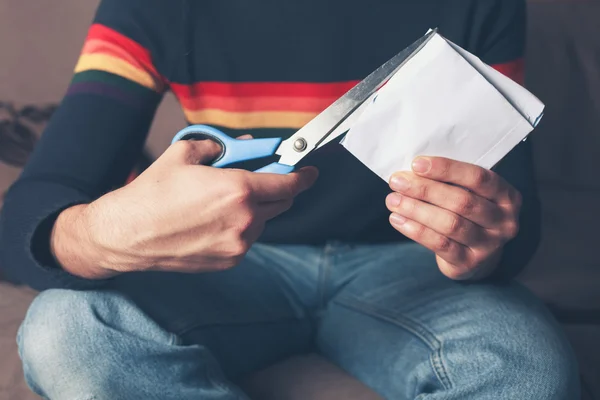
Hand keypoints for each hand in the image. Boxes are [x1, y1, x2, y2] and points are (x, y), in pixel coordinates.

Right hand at [51, 138, 317, 277]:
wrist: (126, 234)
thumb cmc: (152, 194)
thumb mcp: (184, 154)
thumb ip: (220, 147)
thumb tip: (239, 146)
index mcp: (238, 190)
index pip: (287, 184)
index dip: (303, 177)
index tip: (309, 173)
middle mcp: (244, 220)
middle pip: (281, 203)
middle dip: (276, 189)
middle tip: (260, 180)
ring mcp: (238, 244)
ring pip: (262, 222)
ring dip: (254, 209)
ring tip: (222, 202)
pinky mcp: (228, 261)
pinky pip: (246, 239)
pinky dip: (240, 227)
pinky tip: (213, 220)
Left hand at [385, 156, 520, 279]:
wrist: (477, 257)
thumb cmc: (468, 214)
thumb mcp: (470, 194)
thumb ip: (451, 182)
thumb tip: (411, 170)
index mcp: (507, 196)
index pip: (478, 177)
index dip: (446, 169)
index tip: (416, 163)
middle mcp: (504, 221)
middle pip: (461, 201)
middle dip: (425, 189)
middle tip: (397, 181)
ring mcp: (489, 245)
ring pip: (449, 223)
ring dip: (416, 210)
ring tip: (392, 200)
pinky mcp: (469, 263)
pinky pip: (440, 244)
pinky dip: (416, 230)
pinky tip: (398, 220)